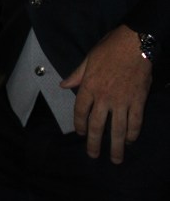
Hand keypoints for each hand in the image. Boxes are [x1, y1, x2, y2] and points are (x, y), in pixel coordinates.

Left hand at [60, 24, 151, 163]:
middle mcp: (104, 97)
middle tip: (93, 155)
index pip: (81, 111)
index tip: (81, 133)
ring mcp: (122, 101)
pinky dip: (133, 133)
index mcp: (89, 86)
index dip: (80, 124)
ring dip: (116, 146)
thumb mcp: (88, 59)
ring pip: (118, 129)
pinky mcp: (138, 100)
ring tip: (115, 158)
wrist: (135, 42)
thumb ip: (76, 75)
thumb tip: (63, 85)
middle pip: (97, 125)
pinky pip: (135, 122)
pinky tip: (130, 141)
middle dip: (94, 143)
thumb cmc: (109, 48)